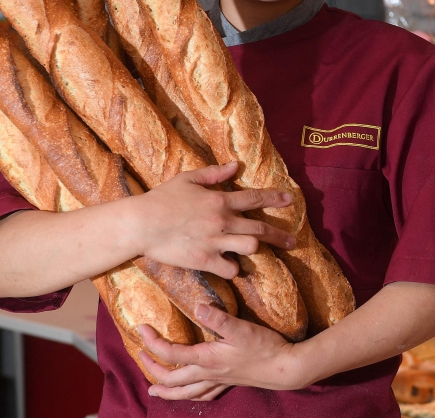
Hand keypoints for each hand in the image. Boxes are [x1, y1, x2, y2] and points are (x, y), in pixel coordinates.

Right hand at [133, 162, 295, 278]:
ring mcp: (215, 242)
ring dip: (254, 247)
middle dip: (280, 235)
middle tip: (293, 240)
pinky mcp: (204, 260)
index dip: (274, 198)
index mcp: (219, 200)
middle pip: (260, 227)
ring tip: (254, 248)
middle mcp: (222, 221)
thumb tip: (235, 165)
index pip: (254, 198)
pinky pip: (230, 269)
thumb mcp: (188, 179)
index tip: (290, 200)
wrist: (141, 223)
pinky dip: (233, 268)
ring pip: (250, 247)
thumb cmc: (162, 198)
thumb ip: (214, 173)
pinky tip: (230, 265)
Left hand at [139, 303, 306, 400]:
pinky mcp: (230, 382)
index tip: (141, 329)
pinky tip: (191, 393)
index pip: (171, 353)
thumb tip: (197, 306)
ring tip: (154, 390)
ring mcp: (219, 380)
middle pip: (173, 378)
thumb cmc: (265, 347)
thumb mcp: (241, 328)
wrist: (285, 368)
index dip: (153, 343)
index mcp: (207, 359)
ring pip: (186, 392)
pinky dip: (192, 395)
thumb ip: (218, 318)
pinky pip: (205, 394)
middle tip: (140, 357)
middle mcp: (209, 373)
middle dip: (153, 369)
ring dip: (168, 391)